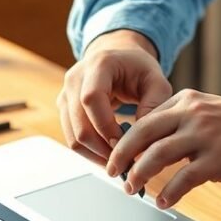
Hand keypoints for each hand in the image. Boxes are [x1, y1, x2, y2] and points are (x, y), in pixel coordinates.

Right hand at [57, 30, 171, 164]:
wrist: (117, 59)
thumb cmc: (137, 69)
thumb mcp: (156, 80)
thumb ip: (154, 105)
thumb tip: (141, 139)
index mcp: (98, 65)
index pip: (91, 99)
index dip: (106, 126)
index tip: (124, 143)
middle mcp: (75, 79)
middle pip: (79, 124)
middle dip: (102, 148)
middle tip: (124, 161)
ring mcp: (65, 95)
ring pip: (73, 137)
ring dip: (95, 154)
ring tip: (117, 161)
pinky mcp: (64, 110)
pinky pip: (72, 138)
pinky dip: (89, 152)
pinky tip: (108, 155)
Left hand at [107, 89, 220, 207]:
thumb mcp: (202, 108)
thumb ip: (174, 120)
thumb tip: (144, 142)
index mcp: (183, 101)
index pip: (143, 121)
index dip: (124, 141)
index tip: (114, 157)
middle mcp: (190, 115)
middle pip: (143, 134)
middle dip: (121, 155)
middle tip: (111, 172)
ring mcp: (204, 136)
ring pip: (158, 155)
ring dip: (139, 174)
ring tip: (131, 188)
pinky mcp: (218, 159)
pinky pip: (184, 178)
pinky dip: (169, 192)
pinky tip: (162, 201)